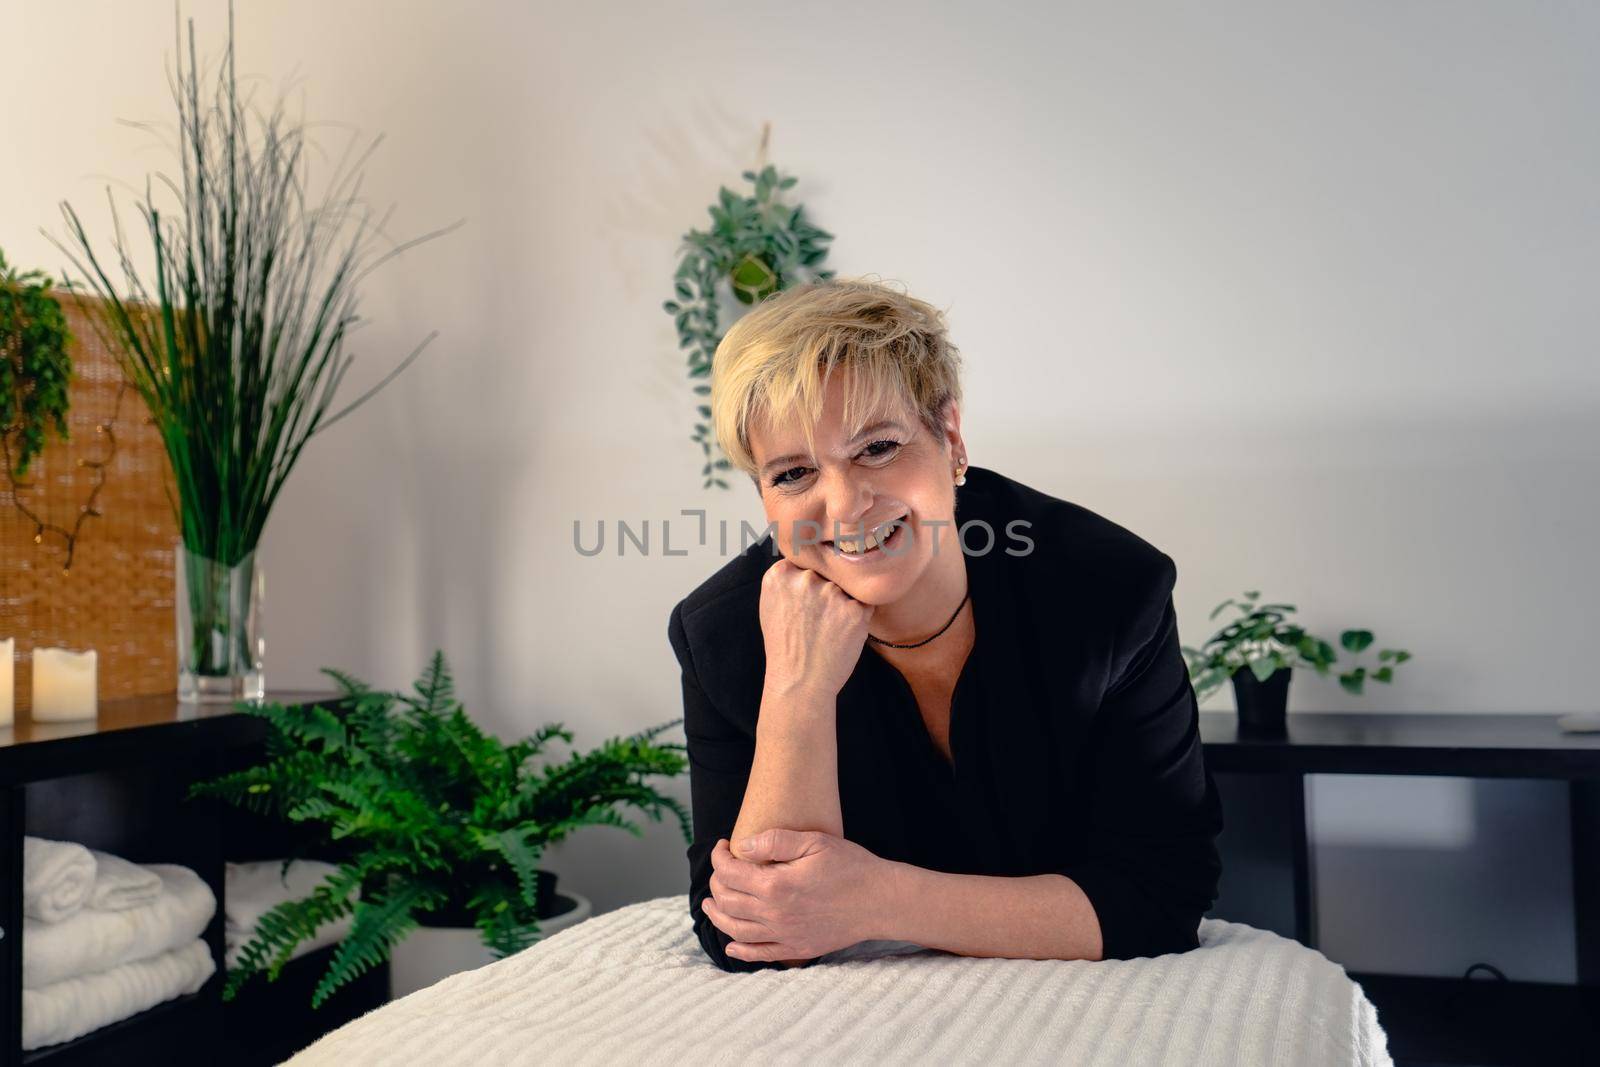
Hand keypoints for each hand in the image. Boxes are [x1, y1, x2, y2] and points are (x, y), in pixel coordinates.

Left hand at [703, 829, 890, 963]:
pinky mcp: (797, 947)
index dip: (719, 857)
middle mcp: (775, 914)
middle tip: (719, 870)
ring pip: (736, 929)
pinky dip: (741, 951)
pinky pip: (761, 954)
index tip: (722, 845)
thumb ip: (775, 841)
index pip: (730, 872)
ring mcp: (785, 935)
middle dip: (716, 883)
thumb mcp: (814, 842)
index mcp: (775, 885)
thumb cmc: (850, 867)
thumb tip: (742, 846)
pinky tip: (732, 944)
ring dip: (718, 916)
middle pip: (728, 901)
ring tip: (710, 904)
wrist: (880, 901)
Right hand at [759, 558, 873, 699]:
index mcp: (779, 574)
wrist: (800, 682)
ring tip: (828, 630)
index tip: (805, 601)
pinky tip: (842, 633)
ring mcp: (831, 592)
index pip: (804, 562)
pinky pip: (864, 604)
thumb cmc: (784, 648)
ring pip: (845, 588)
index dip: (809, 583)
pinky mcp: (854, 609)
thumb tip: (805, 564)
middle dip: (826, 592)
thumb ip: (786, 580)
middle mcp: (805, 578)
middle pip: (826, 573)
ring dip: (842, 604)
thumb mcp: (771, 606)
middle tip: (817, 620)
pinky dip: (858, 617)